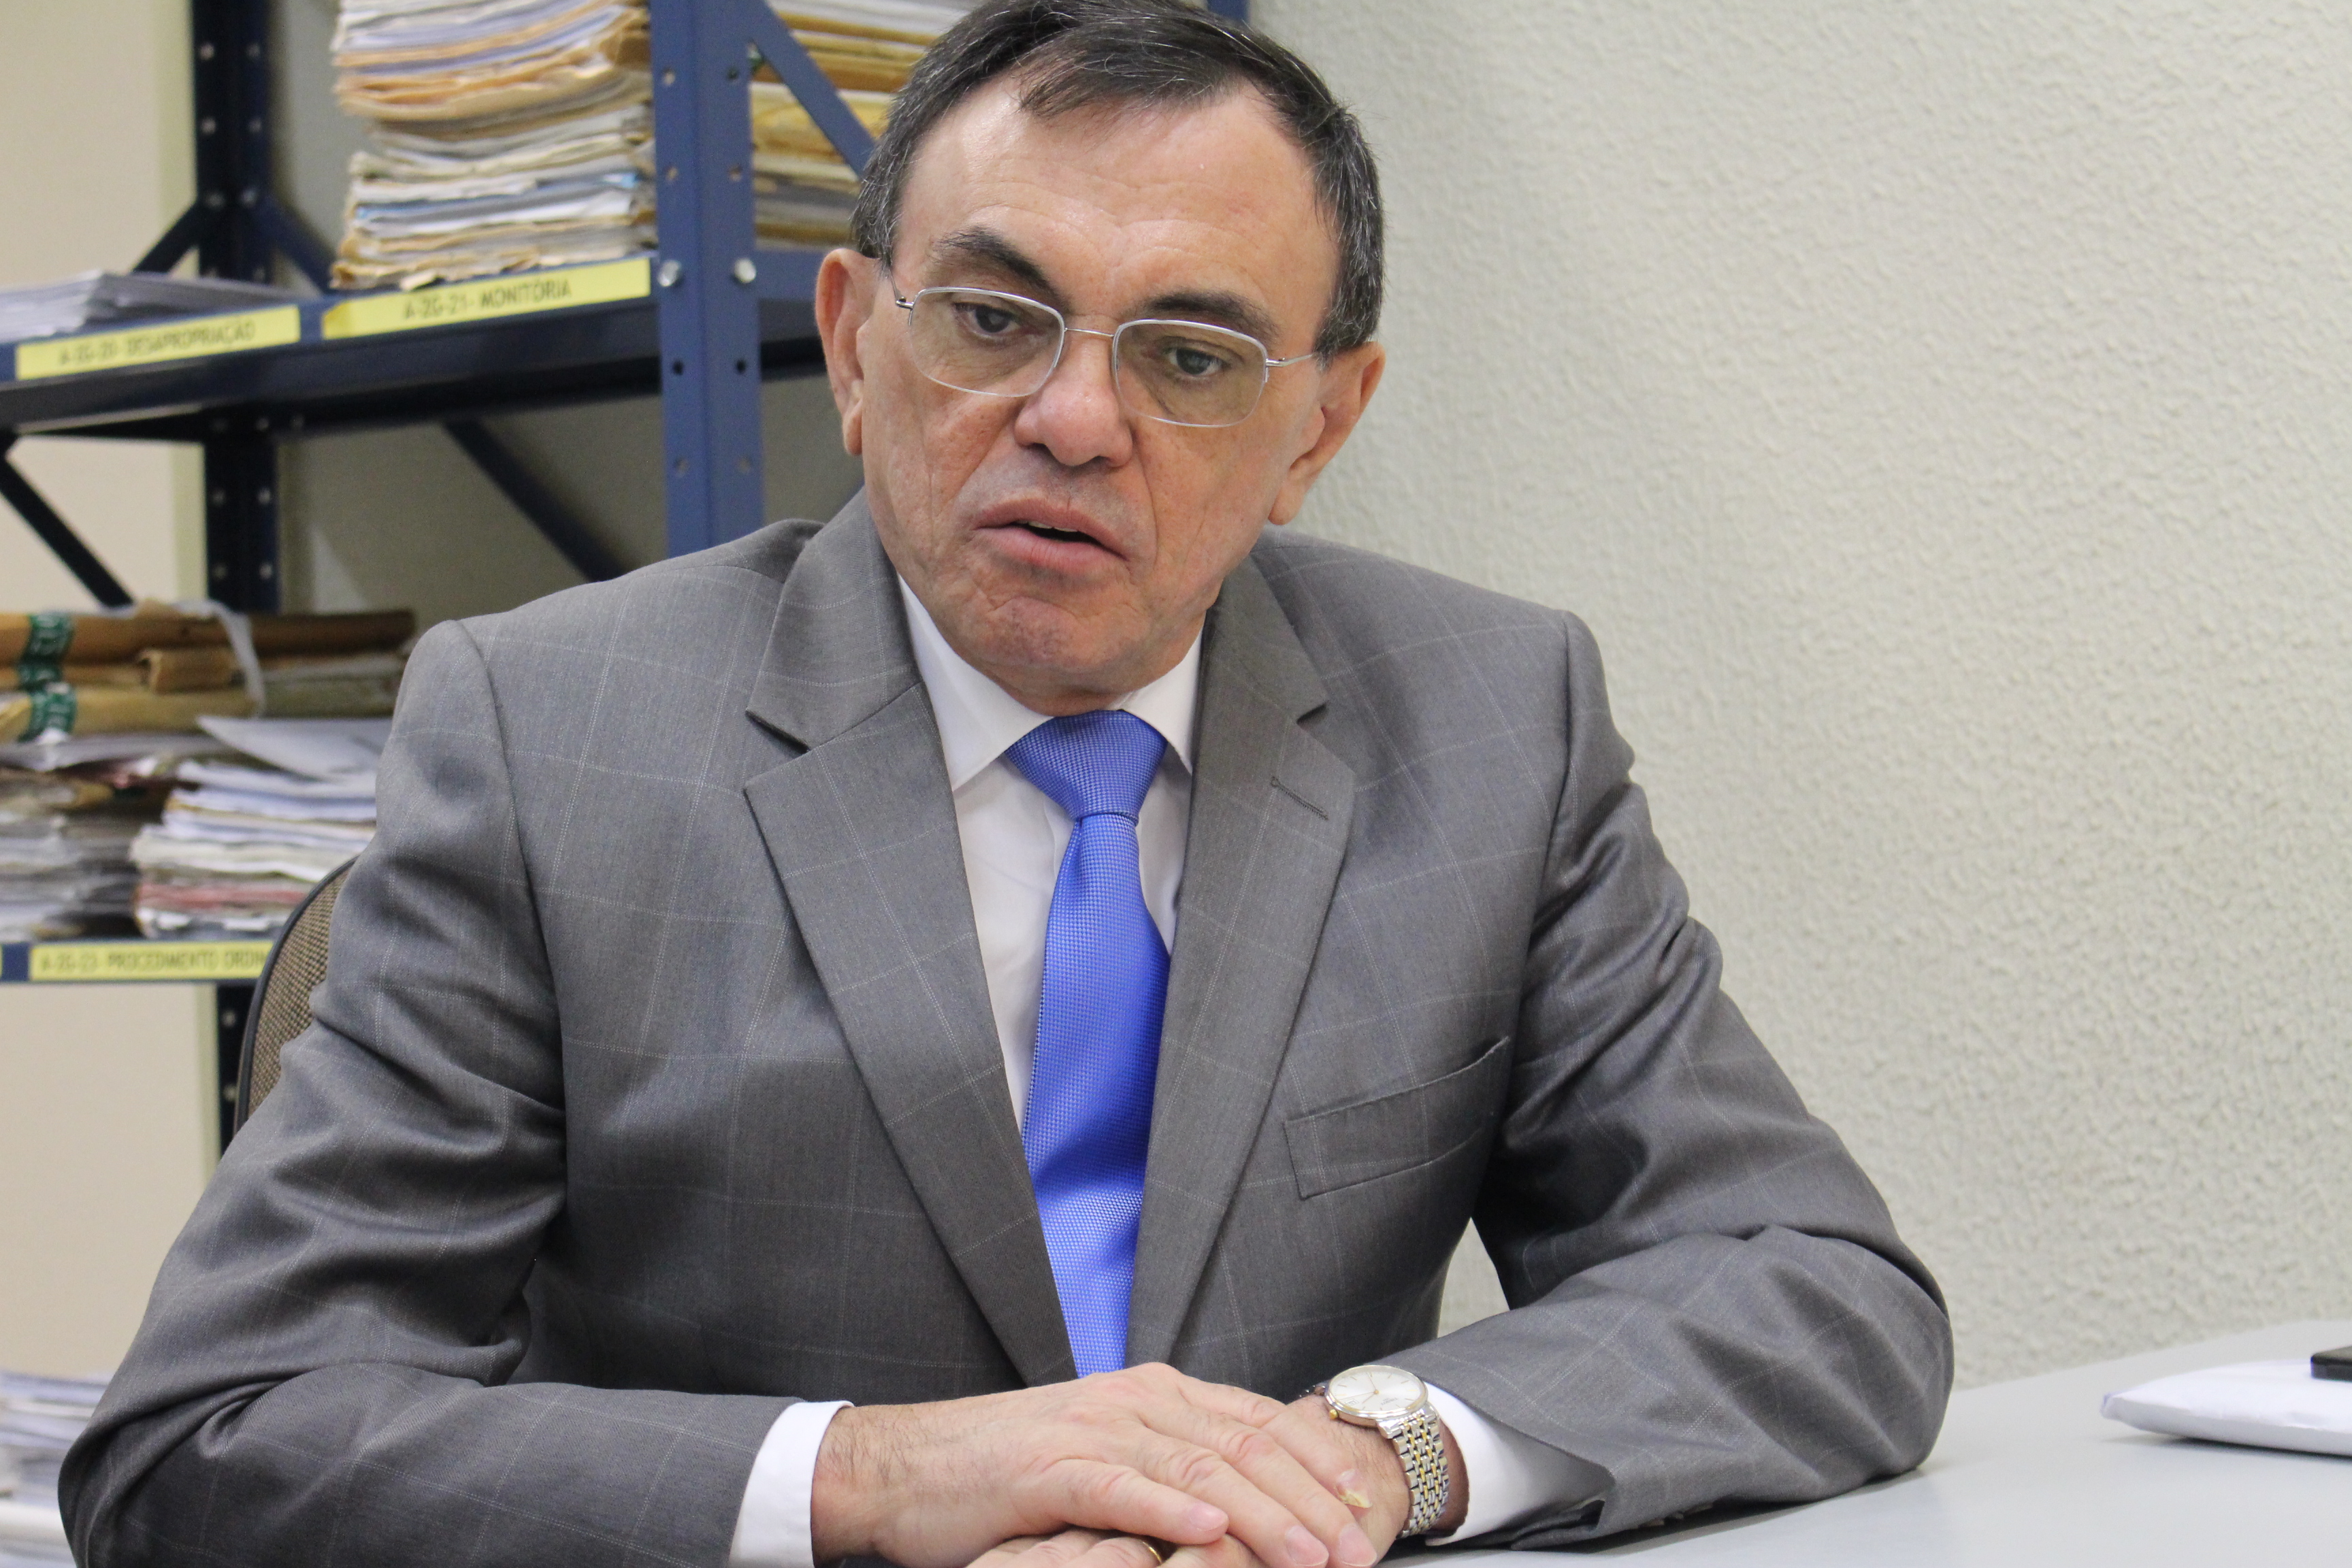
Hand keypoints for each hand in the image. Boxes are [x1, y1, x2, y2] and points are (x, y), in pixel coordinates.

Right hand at [812, 1365, 1382, 1567]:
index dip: (1317, 1463)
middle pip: (1243, 1443)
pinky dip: (1171, 1506)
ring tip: (1309, 1554)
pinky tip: (1210, 1527)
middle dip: (1310, 1498)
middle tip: (1357, 1548)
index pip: (1256, 1422)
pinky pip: (1121, 1486)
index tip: (1365, 1506)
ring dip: (1263, 1514)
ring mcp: (1091, 1429)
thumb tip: (1245, 1502)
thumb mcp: (1104, 1456)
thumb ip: (1170, 1463)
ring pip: (1198, 1464)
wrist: (908, 1466)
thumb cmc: (1007, 1473)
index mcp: (1152, 1392)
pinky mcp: (1049, 1467)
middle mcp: (1132, 1399)